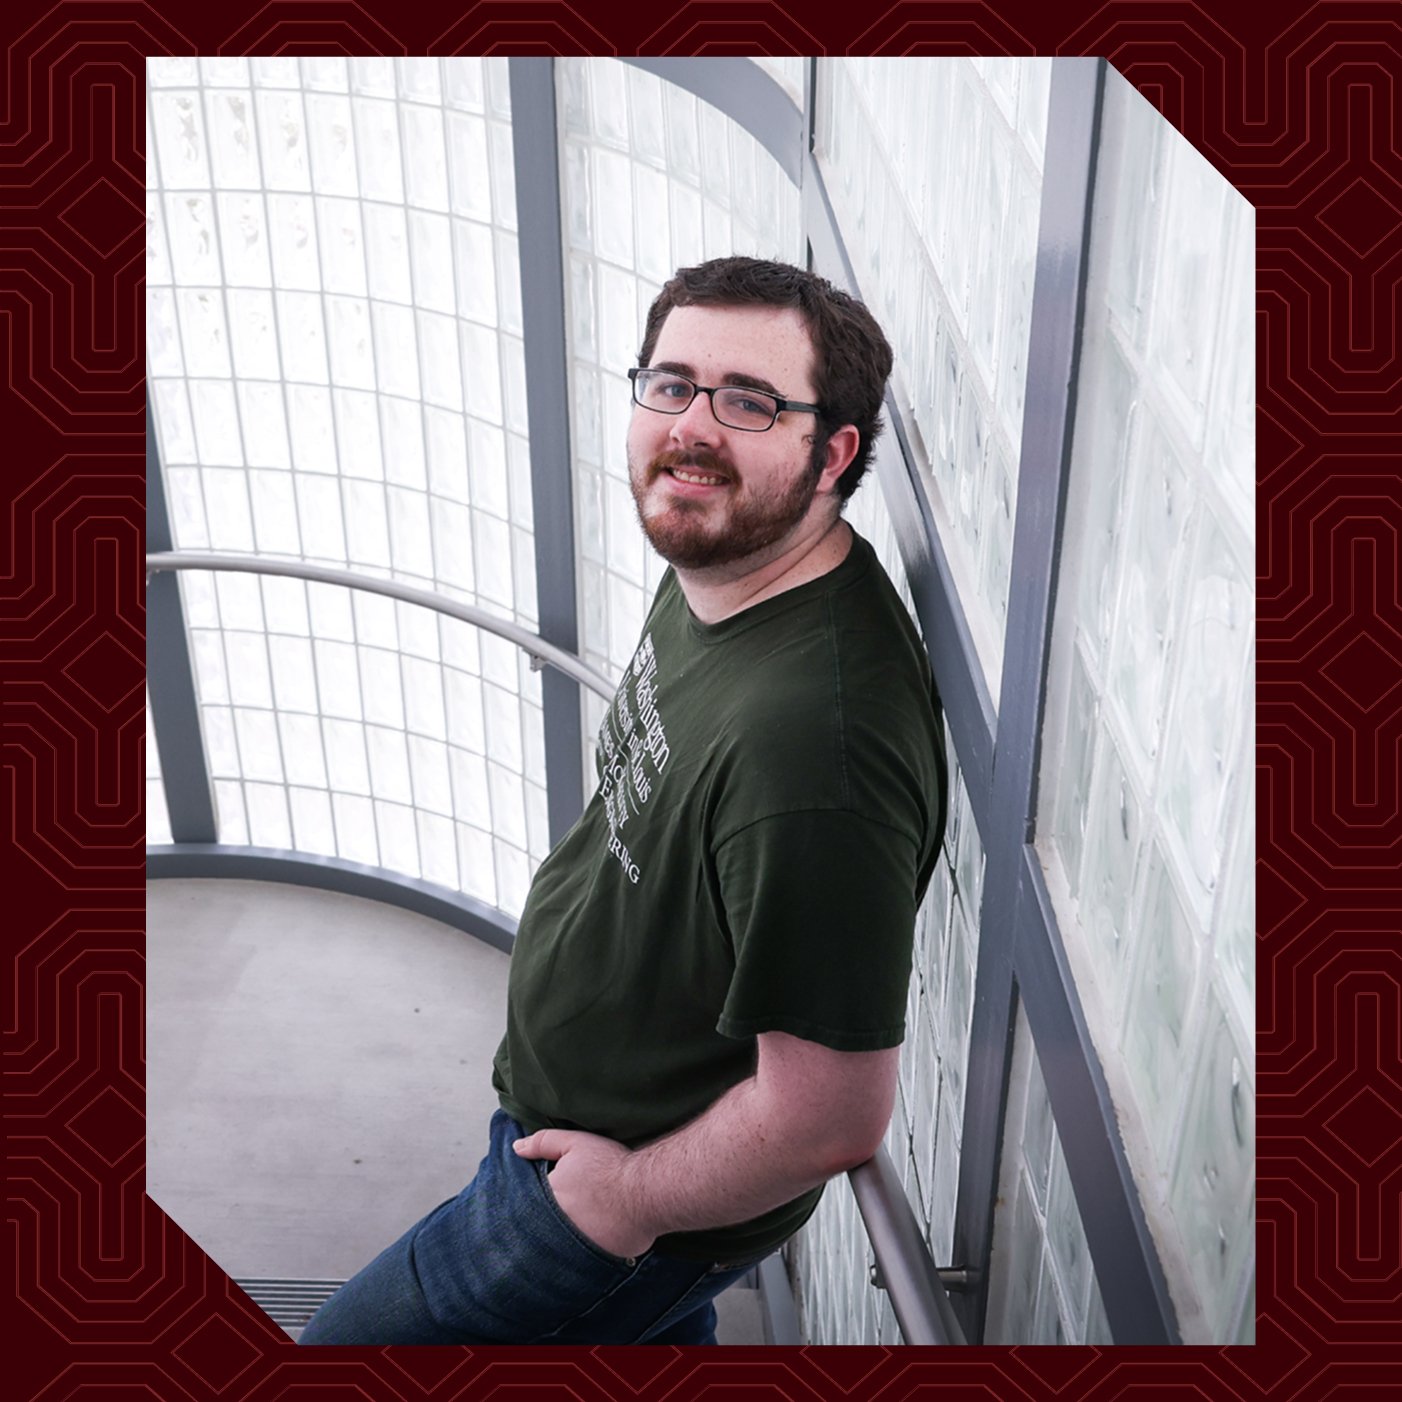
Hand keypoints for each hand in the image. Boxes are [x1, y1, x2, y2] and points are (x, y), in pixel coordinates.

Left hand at [513, 1128, 656, 1259]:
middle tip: (569, 1208)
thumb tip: (517, 1148)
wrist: (647, 1191)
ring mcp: (578, 1247)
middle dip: (551, 1219)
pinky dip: (588, 1247)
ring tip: (582, 1222)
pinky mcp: (598, 1259)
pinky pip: (586, 1256)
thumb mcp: (575, 1143)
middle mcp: (559, 1227)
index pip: (532, 1203)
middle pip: (546, 1224)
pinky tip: (596, 1235)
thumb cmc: (611, 1166)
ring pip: (564, 1242)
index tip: (550, 1194)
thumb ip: (544, 1143)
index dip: (540, 1198)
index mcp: (549, 1199)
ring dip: (568, 1235)